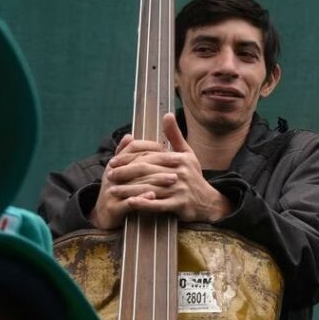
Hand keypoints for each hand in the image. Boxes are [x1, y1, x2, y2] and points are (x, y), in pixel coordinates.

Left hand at [90, 113, 231, 228]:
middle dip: (125, 173)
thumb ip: (174, 135)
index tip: (113, 162)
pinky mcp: (181, 205)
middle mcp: (180, 172)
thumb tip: (167, 114)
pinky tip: (130, 203)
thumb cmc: (194, 176)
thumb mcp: (187, 154)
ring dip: (129, 190)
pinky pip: (159, 205)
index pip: (149, 156)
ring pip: (150, 188)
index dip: (129, 159)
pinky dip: (145, 203)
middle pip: (147, 171)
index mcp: (179, 158)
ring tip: (113, 191)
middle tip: (109, 175)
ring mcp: (181, 189)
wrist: (209, 202)